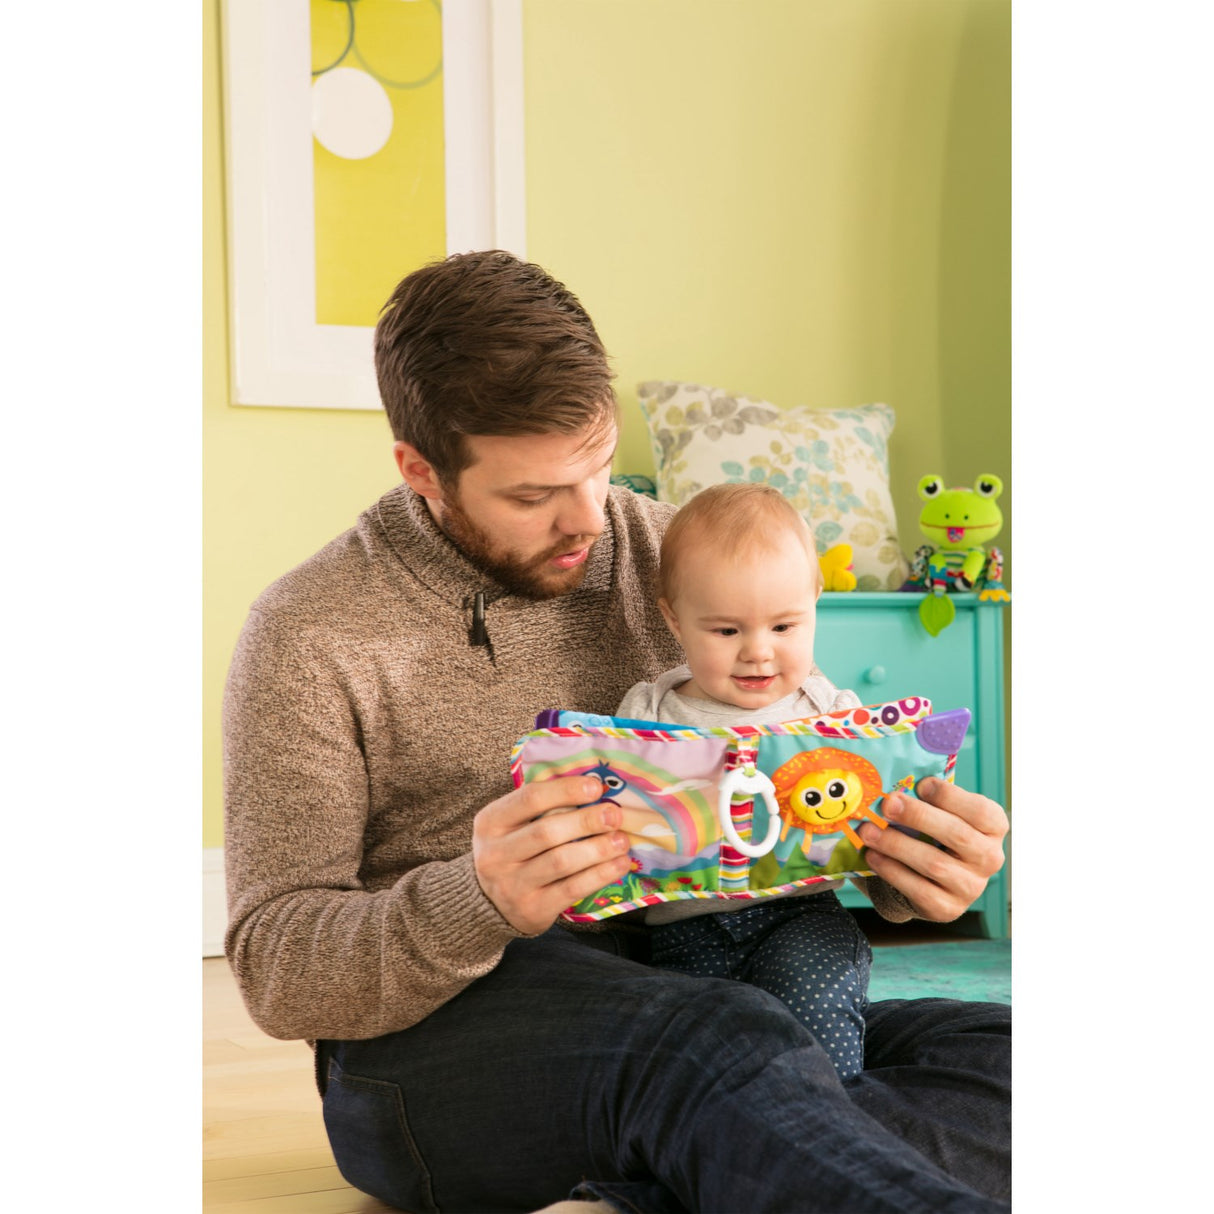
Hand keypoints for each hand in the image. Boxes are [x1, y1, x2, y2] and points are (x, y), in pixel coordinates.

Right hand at [472, 776, 631, 934]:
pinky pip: (572, 889)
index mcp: (490, 822)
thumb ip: (542, 808)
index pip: (530, 798)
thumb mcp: (512, 825)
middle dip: (587, 821)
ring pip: (561, 861)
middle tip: (615, 814)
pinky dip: (600, 874)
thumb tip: (595, 789)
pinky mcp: (532, 910)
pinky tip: (619, 864)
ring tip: (622, 840)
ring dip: (598, 849)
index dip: (566, 790)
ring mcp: (512, 885)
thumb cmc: (513, 851)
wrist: (490, 904)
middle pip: (547, 832)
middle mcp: (495, 854)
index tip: (596, 787)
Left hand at [859, 777, 1007, 921]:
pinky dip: (892, 870)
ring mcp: (971, 887)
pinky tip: (872, 855)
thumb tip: (896, 787)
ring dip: (896, 844)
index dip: (951, 797)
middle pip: (957, 835)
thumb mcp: (942, 812)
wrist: (932, 878)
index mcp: (993, 828)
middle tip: (887, 805)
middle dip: (918, 817)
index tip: (921, 785)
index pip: (981, 811)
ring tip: (868, 830)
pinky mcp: (948, 908)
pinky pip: (919, 889)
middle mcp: (989, 858)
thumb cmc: (936, 832)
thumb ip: (928, 799)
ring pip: (934, 864)